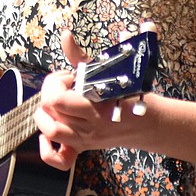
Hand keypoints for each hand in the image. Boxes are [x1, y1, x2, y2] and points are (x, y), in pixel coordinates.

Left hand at [35, 29, 148, 170]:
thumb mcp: (107, 69)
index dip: (54, 83)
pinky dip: (47, 149)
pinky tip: (48, 134)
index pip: (55, 100)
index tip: (69, 76)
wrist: (150, 122)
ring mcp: (85, 140)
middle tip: (66, 85)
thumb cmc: (131, 92)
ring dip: (45, 115)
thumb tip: (65, 35)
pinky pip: (59, 160)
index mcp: (95, 106)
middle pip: (49, 112)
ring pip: (50, 132)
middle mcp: (88, 126)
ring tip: (56, 103)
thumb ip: (79, 55)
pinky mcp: (84, 148)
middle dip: (51, 93)